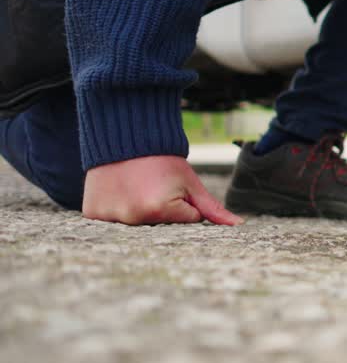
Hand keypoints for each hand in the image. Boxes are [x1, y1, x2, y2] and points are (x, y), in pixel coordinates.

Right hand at [83, 156, 243, 225]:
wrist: (124, 136)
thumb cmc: (163, 160)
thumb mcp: (190, 182)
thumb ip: (212, 208)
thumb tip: (238, 225)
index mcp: (159, 209)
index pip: (187, 221)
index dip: (184, 204)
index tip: (170, 186)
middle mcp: (132, 217)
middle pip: (161, 227)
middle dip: (162, 212)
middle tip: (150, 187)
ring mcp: (109, 216)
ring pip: (137, 226)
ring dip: (139, 213)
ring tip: (134, 188)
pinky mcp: (92, 213)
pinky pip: (111, 223)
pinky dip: (117, 211)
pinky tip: (119, 192)